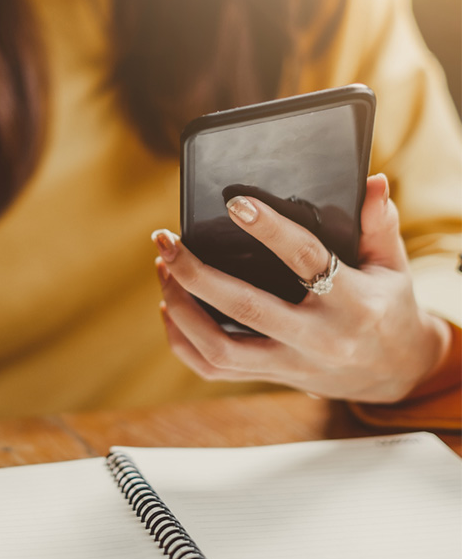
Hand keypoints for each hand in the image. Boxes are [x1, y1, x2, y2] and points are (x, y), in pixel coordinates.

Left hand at [153, 174, 451, 402]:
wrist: (395, 373)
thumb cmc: (388, 308)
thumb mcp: (393, 266)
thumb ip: (379, 224)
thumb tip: (371, 181)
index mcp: (352, 303)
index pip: (305, 260)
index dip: (269, 230)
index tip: (235, 203)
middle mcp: (317, 338)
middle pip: (245, 308)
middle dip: (196, 273)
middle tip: (166, 240)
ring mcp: (290, 363)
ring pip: (219, 348)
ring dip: (181, 308)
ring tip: (164, 269)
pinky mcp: (271, 377)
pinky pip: (214, 368)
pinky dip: (182, 341)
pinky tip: (169, 308)